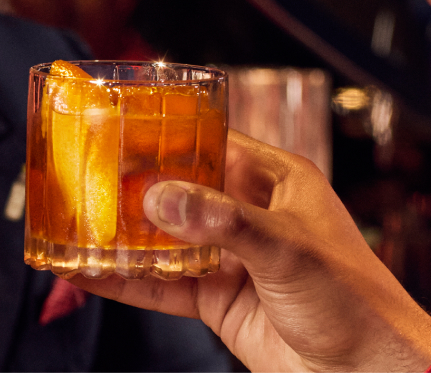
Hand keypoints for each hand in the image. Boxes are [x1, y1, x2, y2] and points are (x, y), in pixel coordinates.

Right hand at [66, 131, 430, 371]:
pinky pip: (161, 284)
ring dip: (122, 235)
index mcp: (277, 181)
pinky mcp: (217, 300)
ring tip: (74, 225)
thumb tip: (158, 197)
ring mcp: (230, 258)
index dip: (167, 133)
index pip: (213, 140)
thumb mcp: (289, 249)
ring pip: (163, 237)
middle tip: (83, 177)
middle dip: (133, 186)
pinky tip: (90, 273)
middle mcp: (249, 212)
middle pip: (179, 188)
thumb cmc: (356, 302)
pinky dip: (126, 280)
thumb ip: (222, 222)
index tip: (118, 127)